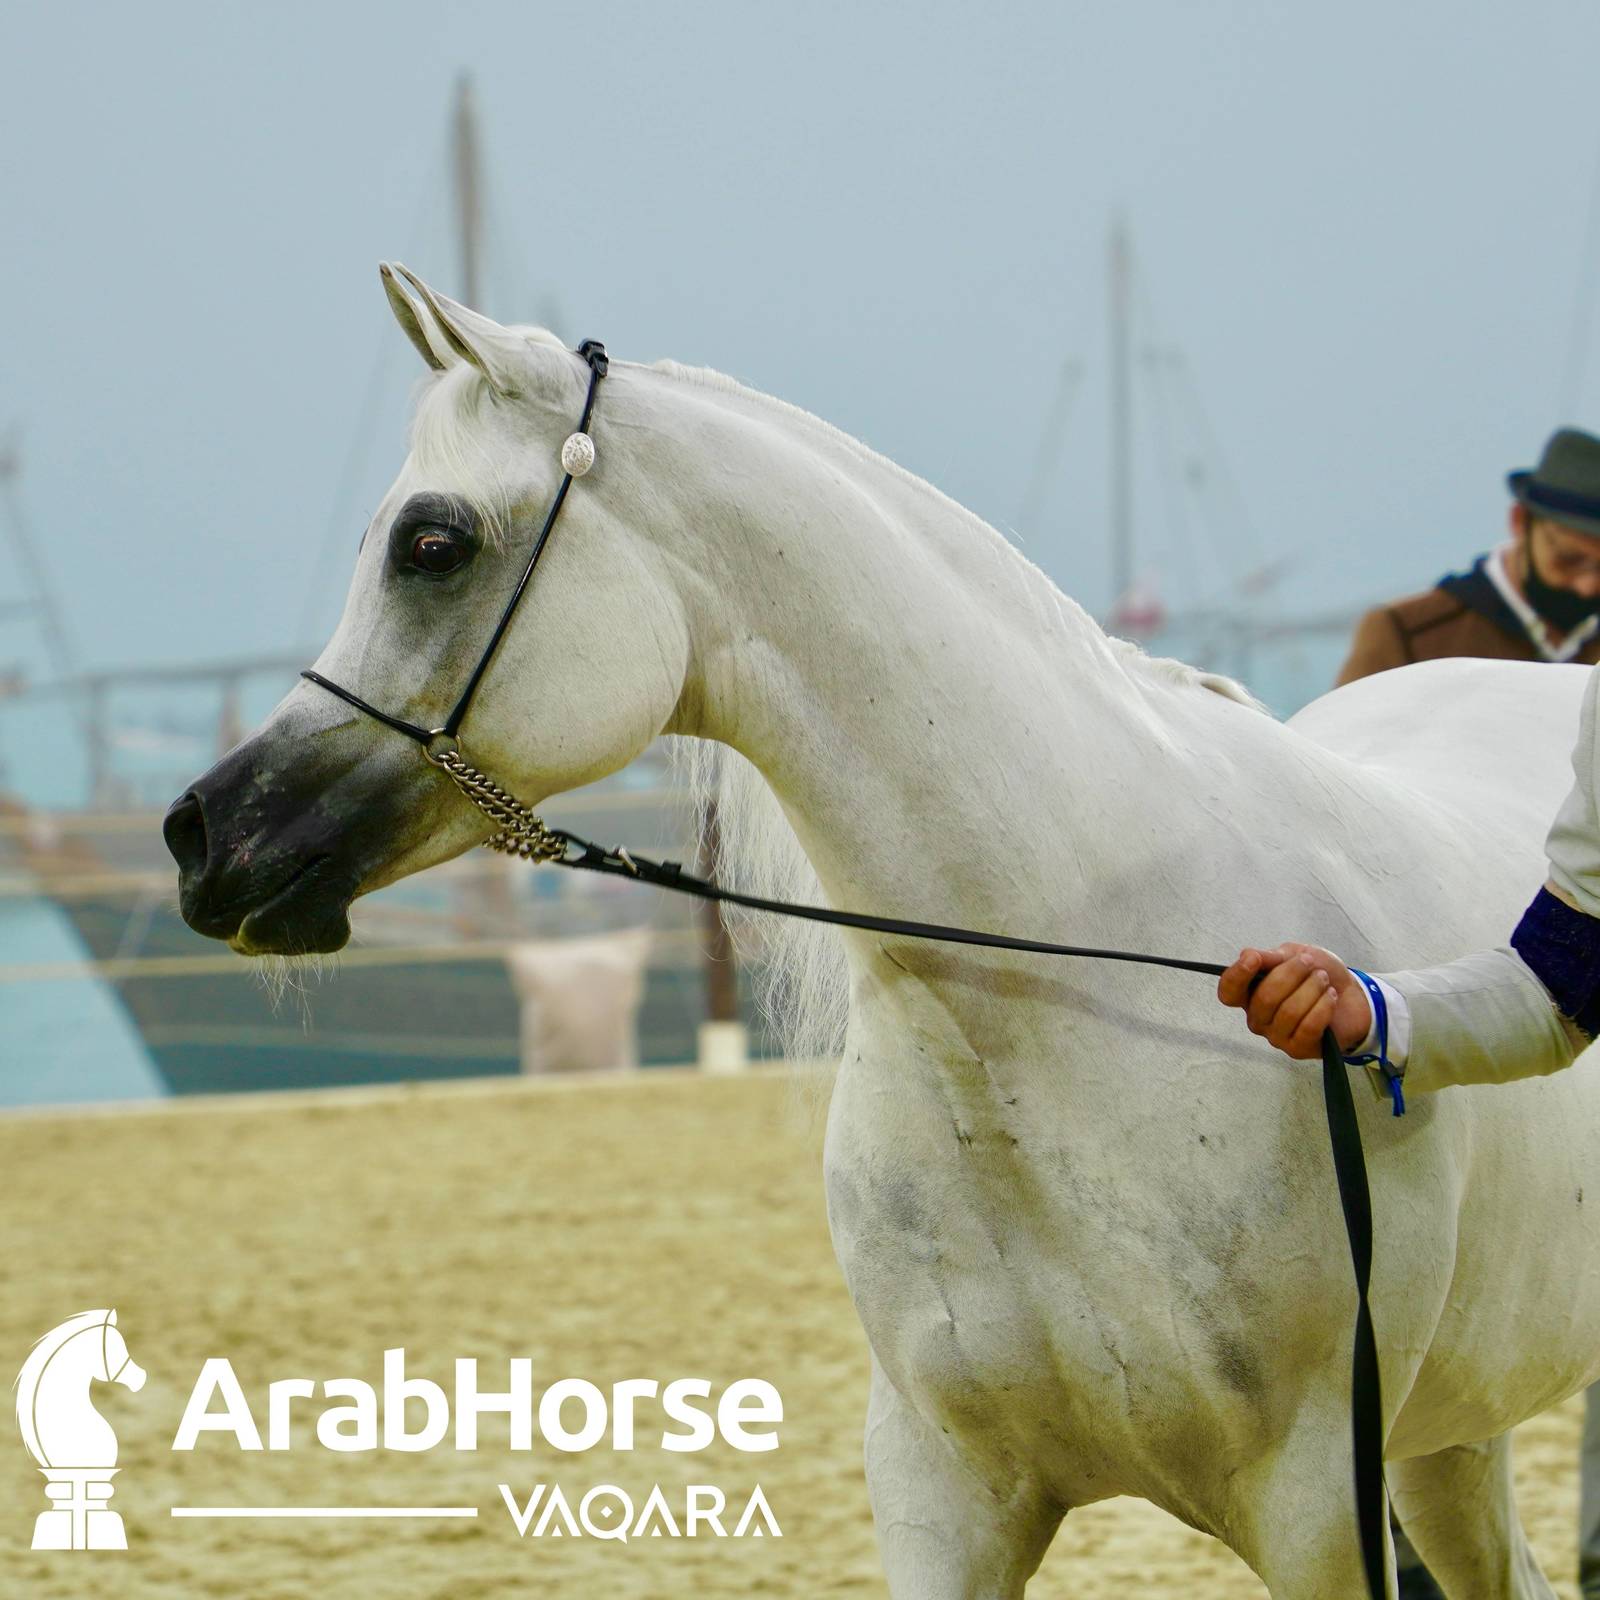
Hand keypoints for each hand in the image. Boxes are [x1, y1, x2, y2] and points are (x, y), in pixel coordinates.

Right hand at [1216, 943, 1371, 1060]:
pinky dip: (1323, 1007)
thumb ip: (1272, 957)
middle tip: (1311, 964)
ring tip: (1324, 980)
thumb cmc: (1318, 974)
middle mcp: (1258, 1017)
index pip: (1229, 991)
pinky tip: (1331, 997)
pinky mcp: (1297, 1049)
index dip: (1237, 976)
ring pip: (1288, 1012)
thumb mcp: (1296, 954)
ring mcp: (1276, 1036)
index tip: (1254, 959)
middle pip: (1264, 998)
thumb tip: (1247, 955)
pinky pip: (1308, 1027)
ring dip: (1311, 989)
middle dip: (1292, 974)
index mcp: (1250, 993)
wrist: (1352, 997)